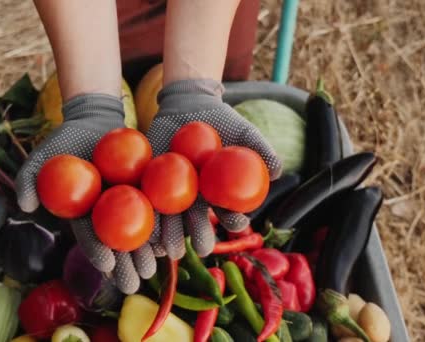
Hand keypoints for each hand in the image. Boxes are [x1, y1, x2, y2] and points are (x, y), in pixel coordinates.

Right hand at [15, 94, 155, 293]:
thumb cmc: (65, 139)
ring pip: (142, 231)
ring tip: (162, 265)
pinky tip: (177, 237)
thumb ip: (29, 179)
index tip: (107, 264)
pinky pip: (160, 208)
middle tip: (138, 281)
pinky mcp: (148, 190)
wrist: (96, 120)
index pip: (90, 237)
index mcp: (84, 215)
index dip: (97, 251)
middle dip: (128, 263)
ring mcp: (128, 204)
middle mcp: (107, 215)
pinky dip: (168, 222)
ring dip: (151, 250)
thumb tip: (25, 205)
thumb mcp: (43, 155)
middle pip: (119, 243)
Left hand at [146, 79, 281, 257]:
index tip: (237, 224)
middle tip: (203, 248)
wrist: (186, 105)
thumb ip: (261, 148)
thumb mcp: (243, 131)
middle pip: (198, 221)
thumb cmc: (221, 120)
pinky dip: (147, 217)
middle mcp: (196, 199)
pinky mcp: (149, 185)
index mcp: (220, 194)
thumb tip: (277, 170)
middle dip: (200, 236)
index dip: (234, 220)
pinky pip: (147, 202)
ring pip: (171, 219)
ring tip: (172, 250)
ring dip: (171, 236)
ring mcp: (171, 194)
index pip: (229, 212)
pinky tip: (146, 231)